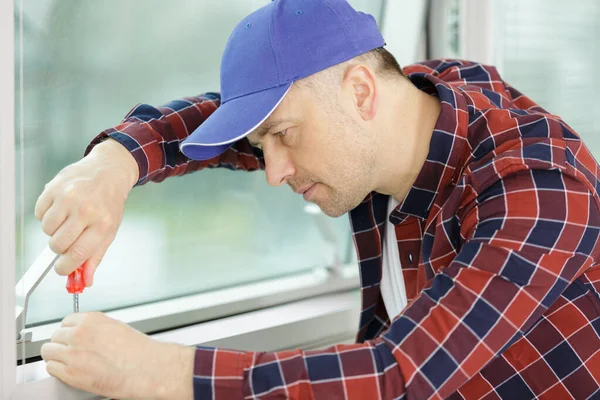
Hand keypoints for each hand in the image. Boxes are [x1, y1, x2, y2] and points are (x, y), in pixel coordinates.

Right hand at [34, 139, 137, 284]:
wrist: (108, 171)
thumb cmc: (109, 202)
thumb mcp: (109, 230)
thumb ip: (95, 257)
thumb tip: (85, 281)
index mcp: (102, 224)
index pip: (77, 255)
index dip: (65, 267)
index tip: (61, 269)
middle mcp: (85, 210)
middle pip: (58, 245)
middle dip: (60, 248)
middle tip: (68, 239)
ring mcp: (68, 198)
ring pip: (47, 230)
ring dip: (54, 230)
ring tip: (67, 220)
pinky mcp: (55, 188)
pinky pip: (39, 213)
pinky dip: (46, 215)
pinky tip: (61, 208)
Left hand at [41, 312, 194, 399]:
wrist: (147, 368)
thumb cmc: (138, 351)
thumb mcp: (116, 328)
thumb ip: (97, 328)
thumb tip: (87, 334)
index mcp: (91, 320)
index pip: (66, 322)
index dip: (69, 332)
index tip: (71, 338)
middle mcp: (80, 333)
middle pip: (55, 336)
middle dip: (61, 344)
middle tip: (70, 351)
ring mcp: (73, 353)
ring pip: (48, 351)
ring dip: (56, 356)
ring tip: (67, 362)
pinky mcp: (71, 373)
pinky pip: (51, 368)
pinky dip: (57, 370)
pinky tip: (68, 371)